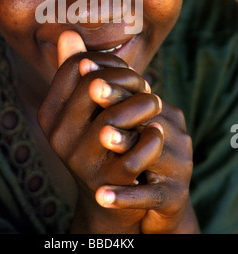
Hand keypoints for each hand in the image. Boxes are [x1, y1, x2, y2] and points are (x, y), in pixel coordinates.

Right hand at [38, 31, 162, 232]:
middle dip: (129, 78)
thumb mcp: (82, 108)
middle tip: (147, 87)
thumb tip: (68, 33)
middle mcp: (58, 137)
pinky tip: (156, 132)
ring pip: (117, 116)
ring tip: (155, 105)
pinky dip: (153, 136)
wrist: (105, 196)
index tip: (124, 72)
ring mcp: (80, 161)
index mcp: (49, 114)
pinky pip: (137, 150)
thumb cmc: (96, 140)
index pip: (76, 66)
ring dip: (145, 104)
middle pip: (95, 84)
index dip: (107, 62)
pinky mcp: (108, 181)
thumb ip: (75, 73)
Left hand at [91, 74, 197, 233]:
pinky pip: (149, 195)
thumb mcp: (130, 125)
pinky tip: (101, 195)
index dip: (113, 77)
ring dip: (125, 142)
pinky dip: (125, 196)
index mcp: (165, 114)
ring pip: (153, 150)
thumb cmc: (138, 155)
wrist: (159, 200)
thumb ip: (110, 95)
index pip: (140, 89)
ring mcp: (179, 166)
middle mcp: (177, 135)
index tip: (86, 65)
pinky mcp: (174, 196)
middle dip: (117, 101)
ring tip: (102, 136)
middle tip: (93, 90)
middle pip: (147, 113)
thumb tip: (79, 57)